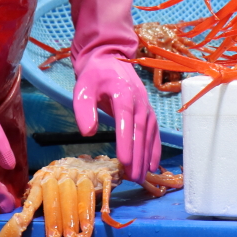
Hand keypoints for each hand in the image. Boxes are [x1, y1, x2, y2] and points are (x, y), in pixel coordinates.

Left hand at [73, 54, 159, 181]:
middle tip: (133, 178)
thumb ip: (84, 109)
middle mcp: (139, 100)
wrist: (109, 59)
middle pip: (140, 131)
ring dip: (146, 156)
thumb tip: (88, 133)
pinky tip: (152, 165)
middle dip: (138, 155)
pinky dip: (154, 148)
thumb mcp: (83, 88)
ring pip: (149, 133)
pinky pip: (153, 131)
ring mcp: (146, 105)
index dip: (127, 141)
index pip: (126, 120)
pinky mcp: (147, 110)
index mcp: (123, 92)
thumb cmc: (94, 76)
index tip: (125, 162)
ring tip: (141, 177)